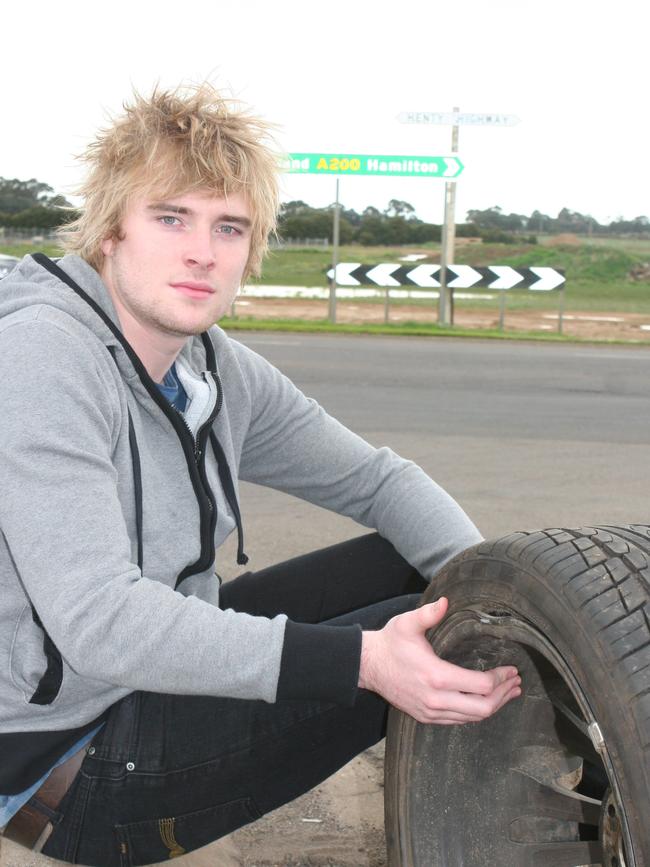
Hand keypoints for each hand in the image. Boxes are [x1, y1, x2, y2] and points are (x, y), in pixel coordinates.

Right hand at [358, 597, 520, 723]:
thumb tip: (445, 601)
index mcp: (436, 676)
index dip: (501, 679)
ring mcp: (431, 712)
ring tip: (507, 693)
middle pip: (483, 708)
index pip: (481, 686)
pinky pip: (459, 721)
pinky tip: (484, 702)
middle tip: (516, 684)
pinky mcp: (426, 717)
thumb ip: (428, 613)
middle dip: (504, 696)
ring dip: (494, 706)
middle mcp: (436, 700)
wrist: (368, 665)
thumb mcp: (407, 623)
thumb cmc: (390, 643)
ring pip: (472, 718)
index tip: (511, 669)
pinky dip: (476, 713)